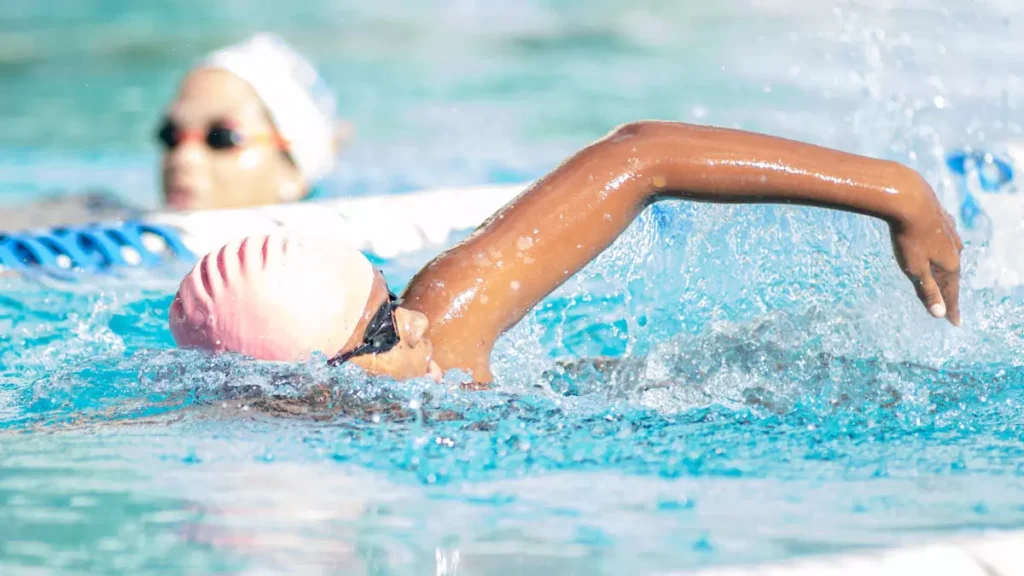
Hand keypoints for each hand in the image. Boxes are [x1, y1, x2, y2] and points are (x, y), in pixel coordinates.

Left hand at [889, 178, 962, 325]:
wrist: (909, 198)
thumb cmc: (909, 236)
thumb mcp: (915, 268)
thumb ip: (927, 290)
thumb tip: (939, 314)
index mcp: (950, 264)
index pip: (950, 293)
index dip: (950, 309)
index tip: (954, 323)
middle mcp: (955, 248)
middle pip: (951, 274)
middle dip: (948, 290)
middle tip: (949, 305)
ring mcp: (950, 232)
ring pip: (949, 255)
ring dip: (947, 269)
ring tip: (947, 278)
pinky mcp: (941, 218)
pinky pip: (945, 239)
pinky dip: (943, 248)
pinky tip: (945, 243)